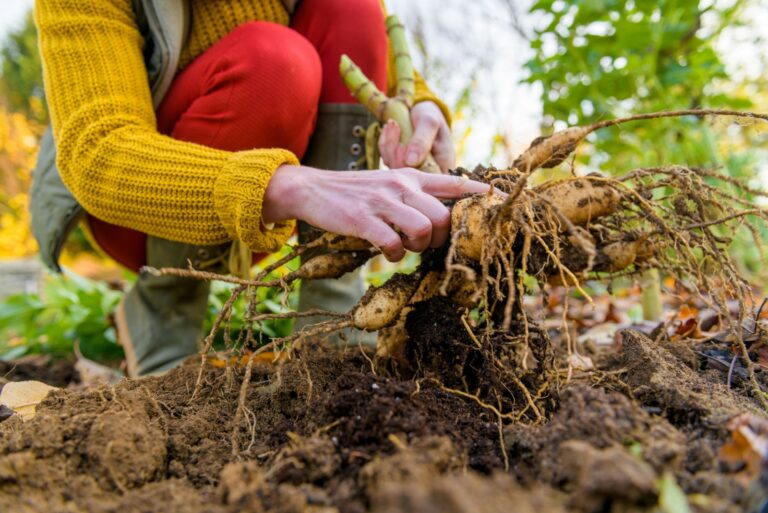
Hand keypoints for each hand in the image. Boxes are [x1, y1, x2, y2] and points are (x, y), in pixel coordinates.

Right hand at [263, 165, 491, 260]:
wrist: (313, 189)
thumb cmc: (355, 192)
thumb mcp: (387, 183)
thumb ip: (413, 194)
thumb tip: (440, 216)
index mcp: (409, 177)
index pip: (451, 183)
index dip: (476, 193)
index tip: (493, 200)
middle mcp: (400, 186)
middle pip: (443, 216)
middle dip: (440, 238)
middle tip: (425, 243)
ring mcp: (382, 202)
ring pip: (423, 229)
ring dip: (419, 247)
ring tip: (405, 246)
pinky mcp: (363, 219)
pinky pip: (393, 244)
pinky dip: (394, 255)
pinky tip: (387, 252)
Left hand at [378, 101, 454, 171]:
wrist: (421, 110)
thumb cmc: (430, 116)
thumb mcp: (429, 123)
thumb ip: (422, 142)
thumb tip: (410, 161)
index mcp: (442, 167)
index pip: (426, 181)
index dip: (410, 168)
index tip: (402, 145)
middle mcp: (428, 173)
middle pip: (406, 177)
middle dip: (395, 152)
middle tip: (395, 126)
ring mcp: (412, 171)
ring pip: (394, 168)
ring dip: (389, 144)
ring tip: (392, 124)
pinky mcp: (400, 165)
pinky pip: (387, 160)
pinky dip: (385, 144)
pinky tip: (388, 128)